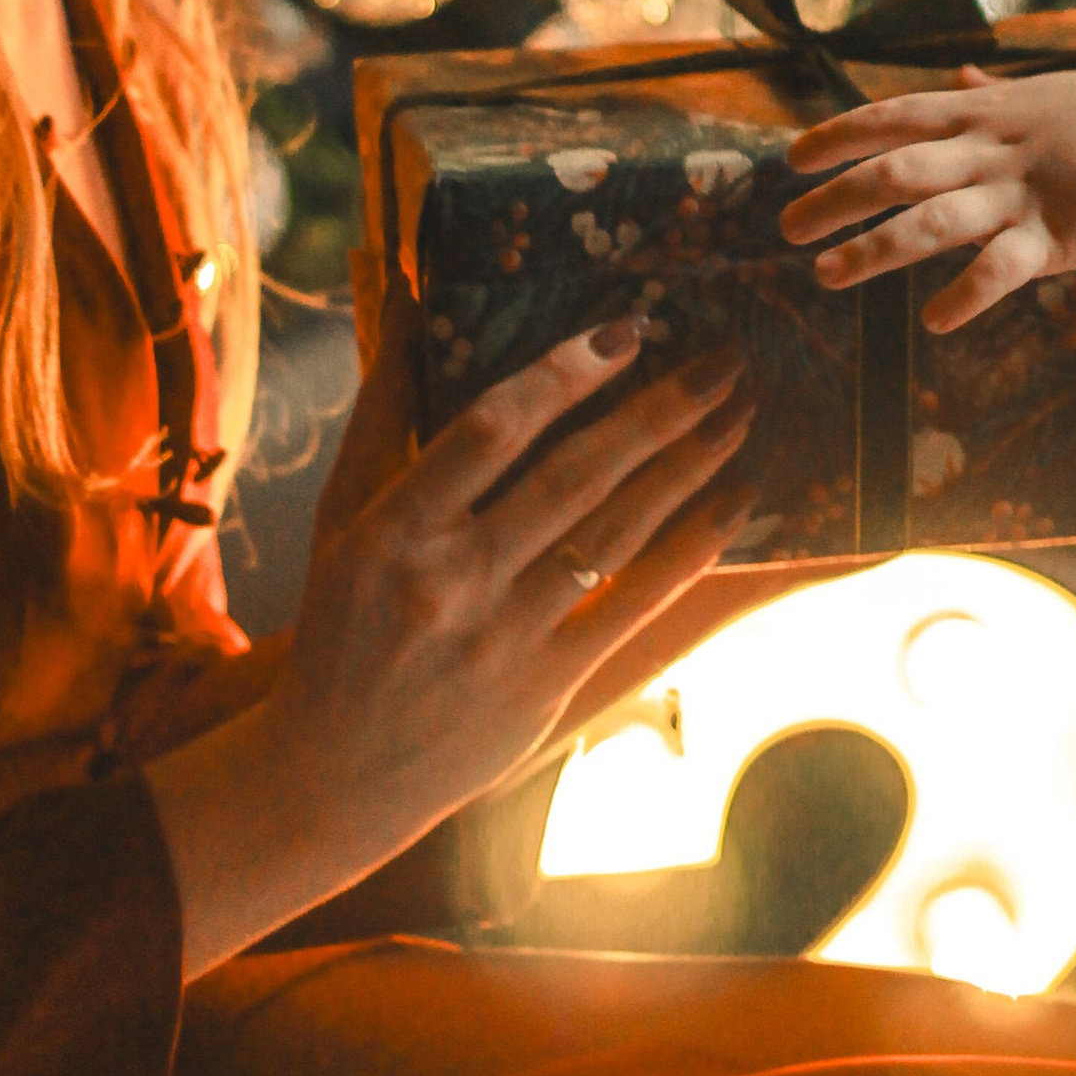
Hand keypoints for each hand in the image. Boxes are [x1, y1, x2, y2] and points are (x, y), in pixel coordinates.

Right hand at [148, 321, 758, 970]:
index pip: (491, 431)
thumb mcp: (337, 518)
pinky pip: (636, 604)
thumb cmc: (339, 628)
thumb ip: (380, 411)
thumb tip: (407, 301)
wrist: (333, 774)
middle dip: (660, 409)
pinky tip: (737, 503)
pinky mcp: (548, 685)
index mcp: (394, 531)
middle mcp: (454, 581)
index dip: (563, 375)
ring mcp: (507, 637)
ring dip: (691, 467)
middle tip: (725, 358)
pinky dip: (692, 549)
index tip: (627, 331)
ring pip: (616, 533)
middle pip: (575, 476)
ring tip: (742, 412)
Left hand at [781, 69, 1075, 331]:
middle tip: (787, 228)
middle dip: (833, 199)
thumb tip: (961, 72)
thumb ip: (992, 89)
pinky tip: (934, 322)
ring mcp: (1019, 194)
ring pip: (931, 221)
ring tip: (826, 275)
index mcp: (982, 111)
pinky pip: (999, 268)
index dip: (835, 136)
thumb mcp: (1040, 91)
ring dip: (872, 250)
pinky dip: (965, 295)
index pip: (891, 117)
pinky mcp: (1053, 237)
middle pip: (893, 170)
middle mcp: (989, 150)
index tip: (789, 159)